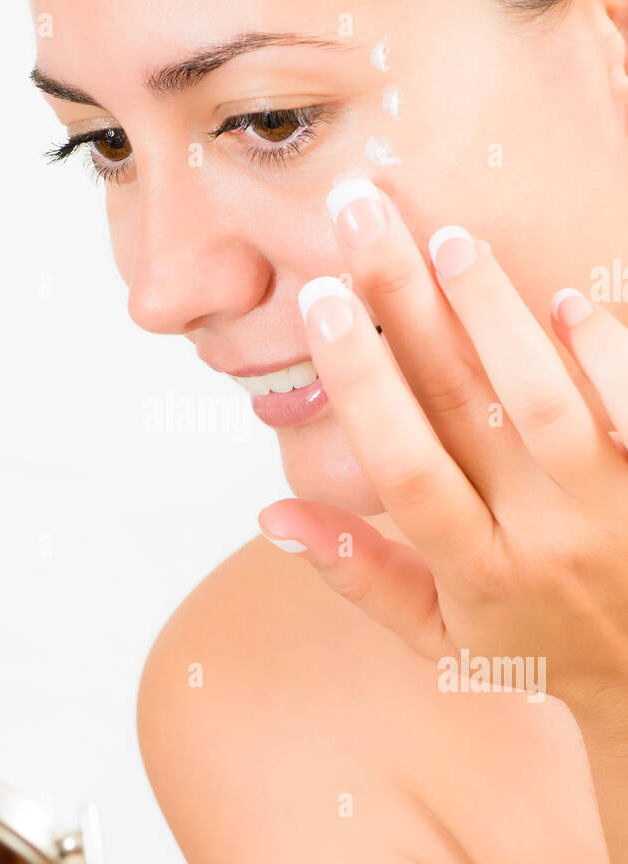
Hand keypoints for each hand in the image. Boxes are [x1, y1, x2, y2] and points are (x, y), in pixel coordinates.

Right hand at [258, 180, 627, 723]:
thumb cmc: (540, 649)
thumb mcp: (442, 639)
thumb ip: (361, 574)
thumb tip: (270, 512)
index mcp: (477, 572)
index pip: (405, 470)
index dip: (361, 385)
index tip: (320, 303)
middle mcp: (544, 537)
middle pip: (465, 410)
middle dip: (406, 306)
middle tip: (363, 214)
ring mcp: (615, 506)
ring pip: (548, 400)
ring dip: (495, 314)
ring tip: (447, 237)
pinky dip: (606, 353)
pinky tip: (563, 301)